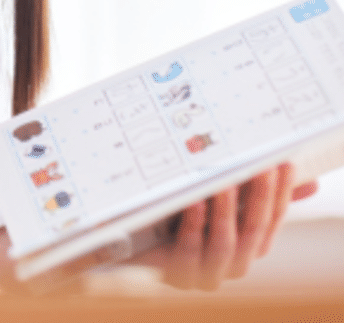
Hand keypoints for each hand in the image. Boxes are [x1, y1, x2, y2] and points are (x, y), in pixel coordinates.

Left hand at [141, 164, 317, 289]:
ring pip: (224, 243)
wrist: (134, 244)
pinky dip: (192, 225)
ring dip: (226, 211)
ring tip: (224, 183)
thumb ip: (255, 194)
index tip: (284, 164)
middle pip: (253, 230)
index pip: (274, 220)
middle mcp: (235, 264)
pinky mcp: (179, 276)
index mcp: (250, 247)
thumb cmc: (182, 220)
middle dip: (259, 198)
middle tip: (260, 168)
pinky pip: (188, 250)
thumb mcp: (220, 204)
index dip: (281, 193)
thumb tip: (307, 182)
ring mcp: (208, 274)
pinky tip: (192, 202)